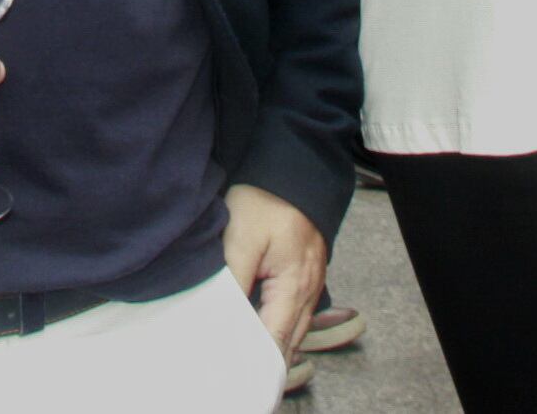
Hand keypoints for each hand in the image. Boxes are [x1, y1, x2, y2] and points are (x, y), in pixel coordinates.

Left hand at [224, 184, 326, 357]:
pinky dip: (278, 323)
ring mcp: (311, 284)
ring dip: (271, 342)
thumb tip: (225, 318)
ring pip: (293, 329)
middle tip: (234, 363)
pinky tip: (259, 323)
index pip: (275, 341)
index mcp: (294, 287)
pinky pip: (294, 312)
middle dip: (263, 357)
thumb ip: (234, 281)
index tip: (233, 366)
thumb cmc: (266, 200)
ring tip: (243, 350)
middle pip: (288, 342)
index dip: (255, 359)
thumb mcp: (241, 238)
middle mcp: (309, 292)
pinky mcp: (306, 275)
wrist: (291, 169)